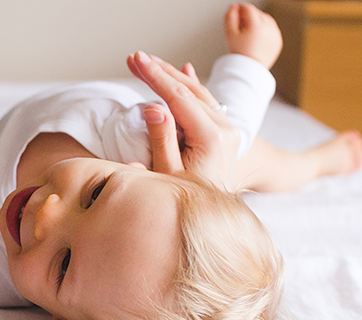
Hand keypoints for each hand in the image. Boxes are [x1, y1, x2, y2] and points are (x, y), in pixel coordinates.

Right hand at [127, 51, 240, 190]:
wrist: (211, 220)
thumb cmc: (184, 201)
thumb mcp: (166, 174)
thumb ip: (161, 139)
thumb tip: (153, 106)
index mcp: (213, 138)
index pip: (179, 98)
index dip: (155, 78)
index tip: (136, 62)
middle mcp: (225, 130)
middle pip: (189, 90)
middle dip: (160, 72)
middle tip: (134, 58)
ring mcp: (227, 131)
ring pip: (197, 93)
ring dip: (172, 76)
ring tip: (148, 62)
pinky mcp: (223, 135)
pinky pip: (206, 103)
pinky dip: (192, 85)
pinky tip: (185, 69)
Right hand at [224, 3, 282, 69]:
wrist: (248, 71)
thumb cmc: (238, 55)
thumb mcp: (229, 34)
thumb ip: (230, 17)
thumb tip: (233, 7)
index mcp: (256, 26)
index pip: (248, 9)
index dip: (240, 9)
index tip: (235, 14)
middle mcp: (268, 29)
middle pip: (258, 14)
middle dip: (248, 17)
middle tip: (240, 27)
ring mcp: (275, 35)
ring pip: (266, 21)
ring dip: (257, 23)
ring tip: (248, 34)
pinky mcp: (278, 41)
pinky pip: (271, 30)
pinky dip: (264, 32)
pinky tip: (255, 40)